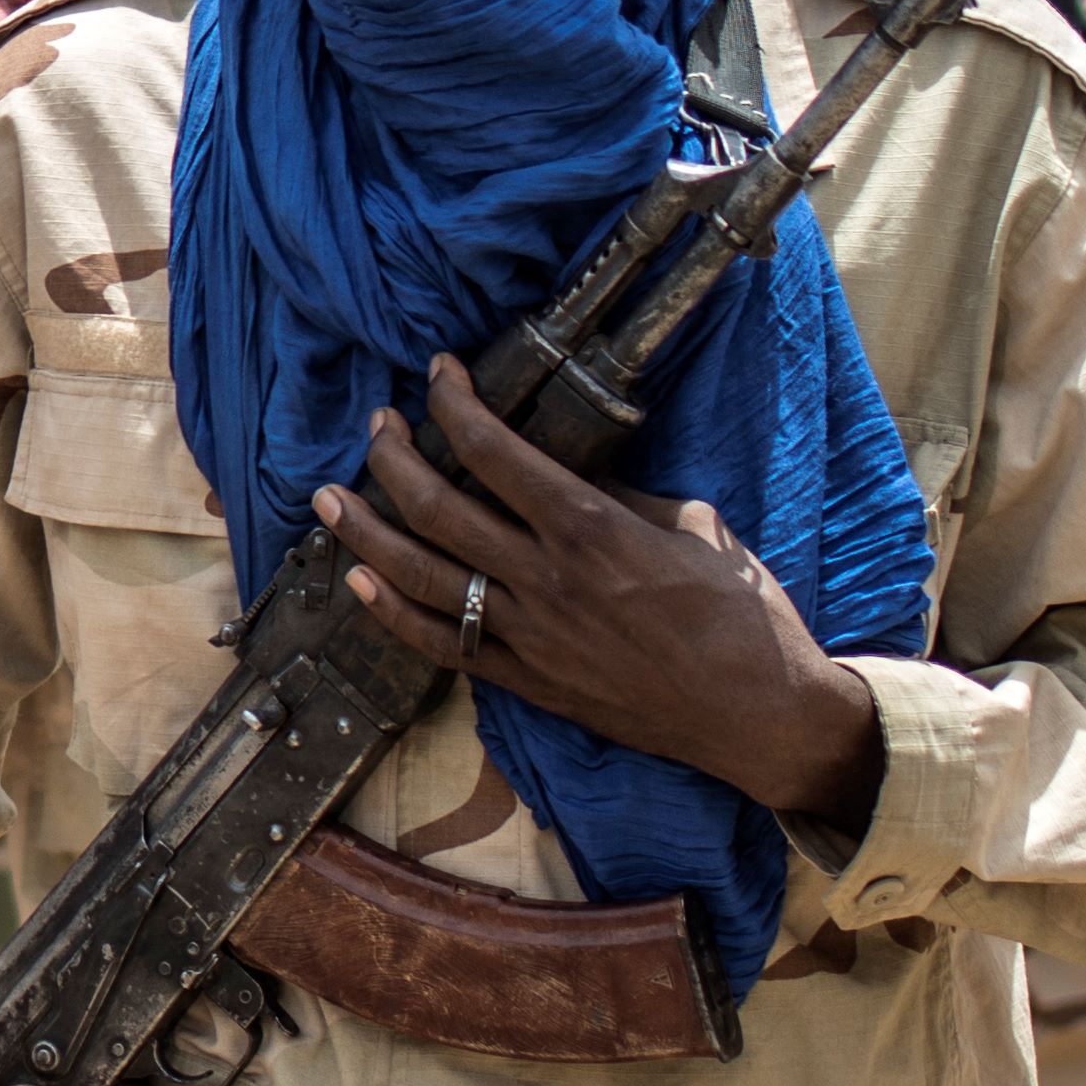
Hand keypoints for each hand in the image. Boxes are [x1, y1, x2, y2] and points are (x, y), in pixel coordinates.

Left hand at [321, 350, 888, 841]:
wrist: (757, 712)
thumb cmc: (741, 614)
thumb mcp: (692, 526)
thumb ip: (620, 499)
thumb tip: (567, 474)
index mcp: (592, 529)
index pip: (499, 453)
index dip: (457, 405)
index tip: (438, 372)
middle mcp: (549, 580)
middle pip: (441, 508)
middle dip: (396, 458)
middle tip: (376, 425)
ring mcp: (532, 636)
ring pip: (423, 577)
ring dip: (367, 533)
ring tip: (328, 498)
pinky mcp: (530, 682)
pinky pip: (444, 647)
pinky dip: (394, 615)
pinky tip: (358, 584)